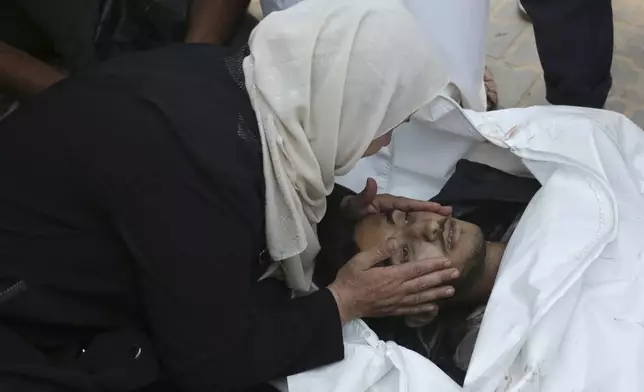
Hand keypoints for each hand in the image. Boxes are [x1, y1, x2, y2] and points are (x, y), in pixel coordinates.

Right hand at [327, 237, 458, 323]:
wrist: (341, 303)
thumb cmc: (349, 279)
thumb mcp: (360, 260)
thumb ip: (379, 251)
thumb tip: (396, 241)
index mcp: (391, 276)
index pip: (416, 269)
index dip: (433, 265)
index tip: (447, 261)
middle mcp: (398, 290)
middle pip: (423, 283)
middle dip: (441, 278)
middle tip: (457, 273)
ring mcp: (397, 302)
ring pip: (421, 297)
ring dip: (437, 293)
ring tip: (452, 290)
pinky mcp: (393, 310)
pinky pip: (412, 310)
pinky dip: (424, 309)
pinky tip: (434, 307)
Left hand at [341, 178, 451, 219]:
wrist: (337, 220)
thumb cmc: (347, 211)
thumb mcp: (354, 204)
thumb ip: (363, 195)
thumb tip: (372, 181)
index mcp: (386, 202)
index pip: (408, 203)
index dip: (423, 205)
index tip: (439, 208)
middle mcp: (390, 206)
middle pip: (414, 208)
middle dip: (431, 209)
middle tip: (449, 212)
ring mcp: (389, 214)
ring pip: (411, 214)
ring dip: (426, 216)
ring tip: (444, 219)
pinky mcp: (387, 222)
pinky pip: (405, 222)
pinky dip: (416, 224)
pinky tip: (425, 231)